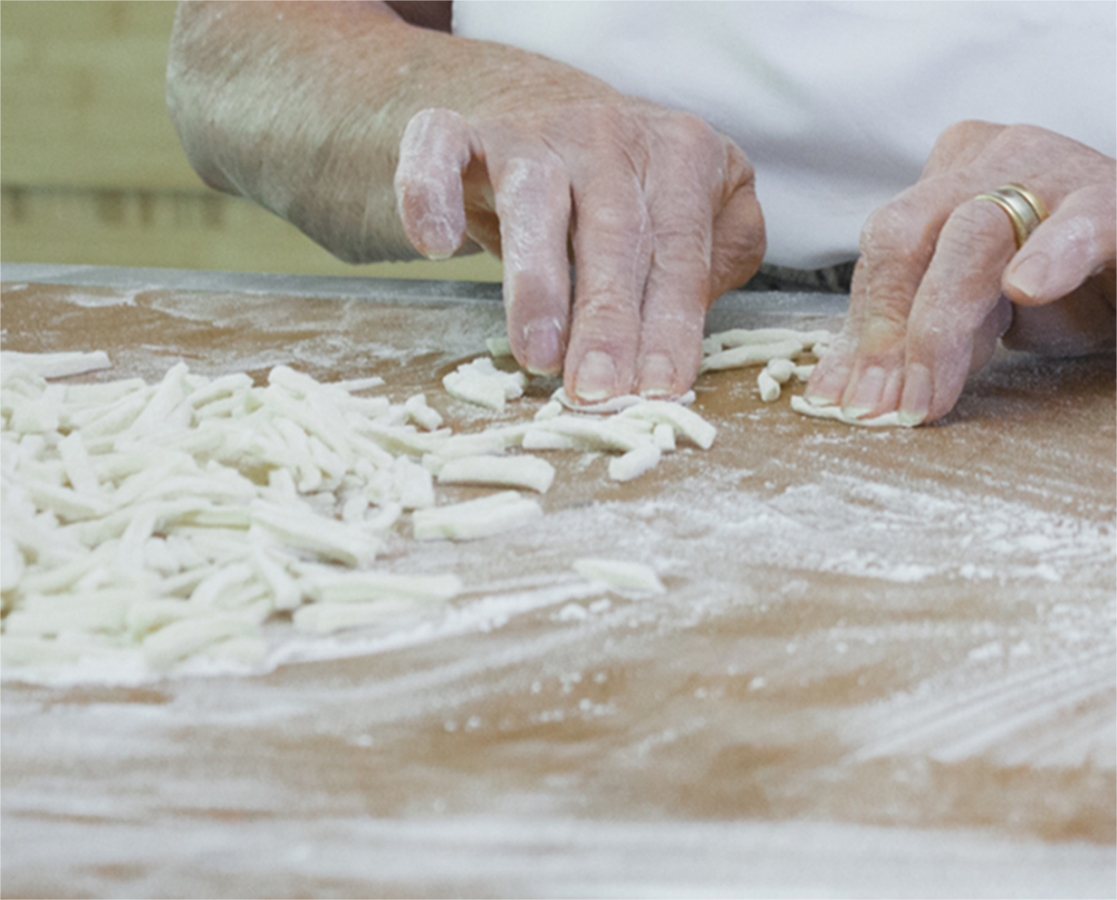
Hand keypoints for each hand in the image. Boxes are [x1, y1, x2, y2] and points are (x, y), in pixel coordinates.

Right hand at [395, 102, 764, 400]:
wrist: (543, 110)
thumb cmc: (627, 191)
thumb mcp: (695, 208)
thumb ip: (719, 251)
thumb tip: (696, 319)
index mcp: (681, 154)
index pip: (680, 251)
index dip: (670, 323)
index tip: (659, 387)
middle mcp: (609, 134)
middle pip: (614, 233)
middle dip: (607, 318)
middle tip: (598, 387)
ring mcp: (532, 129)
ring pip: (534, 200)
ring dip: (535, 281)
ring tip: (537, 353)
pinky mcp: (461, 131)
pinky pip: (438, 152)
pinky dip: (429, 193)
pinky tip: (435, 245)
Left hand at [806, 121, 1115, 423]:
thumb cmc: (1066, 292)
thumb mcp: (973, 316)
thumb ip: (908, 340)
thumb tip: (838, 394)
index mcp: (946, 180)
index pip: (881, 256)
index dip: (862, 334)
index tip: (850, 402)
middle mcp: (994, 160)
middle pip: (908, 233)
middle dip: (888, 329)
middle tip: (885, 406)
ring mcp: (1057, 173)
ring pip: (976, 231)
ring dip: (943, 323)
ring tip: (930, 393)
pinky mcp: (1116, 202)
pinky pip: (1082, 220)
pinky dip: (1052, 252)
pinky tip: (1028, 288)